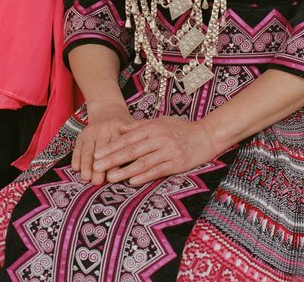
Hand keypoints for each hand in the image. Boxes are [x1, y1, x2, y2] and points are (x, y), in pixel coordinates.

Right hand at [72, 103, 135, 184]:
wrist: (108, 109)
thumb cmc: (124, 126)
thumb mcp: (133, 129)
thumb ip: (138, 143)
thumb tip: (144, 164)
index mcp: (118, 128)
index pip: (116, 148)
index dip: (114, 163)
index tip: (112, 178)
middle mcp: (104, 129)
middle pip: (101, 150)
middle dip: (98, 167)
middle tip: (97, 182)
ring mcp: (91, 131)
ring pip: (88, 150)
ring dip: (86, 164)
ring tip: (86, 178)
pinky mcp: (82, 134)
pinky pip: (78, 147)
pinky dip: (76, 158)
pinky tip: (76, 169)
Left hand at [92, 116, 220, 185]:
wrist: (207, 136)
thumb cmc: (182, 129)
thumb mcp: (160, 122)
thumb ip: (140, 127)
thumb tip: (120, 129)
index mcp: (153, 127)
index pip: (127, 138)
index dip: (111, 147)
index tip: (97, 155)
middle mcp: (158, 138)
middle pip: (131, 150)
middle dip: (112, 159)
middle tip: (97, 167)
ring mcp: (168, 150)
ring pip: (142, 162)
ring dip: (124, 170)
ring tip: (110, 177)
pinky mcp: (177, 163)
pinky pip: (157, 170)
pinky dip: (144, 176)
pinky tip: (132, 181)